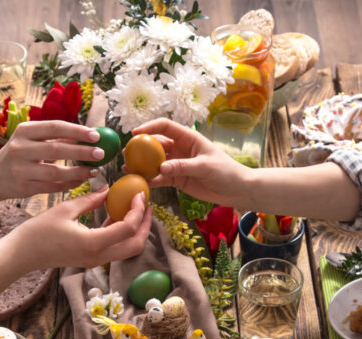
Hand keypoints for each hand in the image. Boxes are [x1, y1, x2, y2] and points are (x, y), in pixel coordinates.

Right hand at [0, 121, 107, 196]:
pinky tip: (81, 181)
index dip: (77, 131)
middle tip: (100, 154)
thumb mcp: (30, 140)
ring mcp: (21, 169)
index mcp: (24, 131)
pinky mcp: (25, 187)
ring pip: (55, 172)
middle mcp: (20, 149)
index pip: (54, 127)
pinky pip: (52, 187)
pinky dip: (69, 184)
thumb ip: (54, 138)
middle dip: (81, 152)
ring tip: (94, 171)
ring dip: (78, 172)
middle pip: (56, 149)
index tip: (96, 135)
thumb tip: (84, 135)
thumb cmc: (19, 154)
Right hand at [12, 187, 151, 269]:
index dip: (137, 210)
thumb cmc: (39, 231)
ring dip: (135, 230)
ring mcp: (95, 261)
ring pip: (127, 249)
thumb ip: (91, 200)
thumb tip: (109, 189)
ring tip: (135, 208)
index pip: (127, 228)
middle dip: (145, 225)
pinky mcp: (90, 259)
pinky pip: (114, 248)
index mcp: (93, 244)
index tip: (138, 193)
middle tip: (146, 205)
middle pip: (135, 246)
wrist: (23, 253)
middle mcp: (98, 257)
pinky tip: (116, 215)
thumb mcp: (66, 209)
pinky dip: (121, 234)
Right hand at [132, 118, 253, 205]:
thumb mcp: (204, 166)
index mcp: (188, 138)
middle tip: (126, 153)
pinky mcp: (178, 179)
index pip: (165, 127)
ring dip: (142, 165)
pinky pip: (160, 178)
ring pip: (156, 162)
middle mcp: (181, 149)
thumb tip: (161, 168)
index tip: (135, 133)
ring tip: (127, 169)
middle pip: (156, 144)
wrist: (235, 189)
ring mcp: (178, 164)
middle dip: (140, 148)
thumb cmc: (225, 171)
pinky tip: (140, 182)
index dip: (149, 127)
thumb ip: (182, 167)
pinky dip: (151, 180)